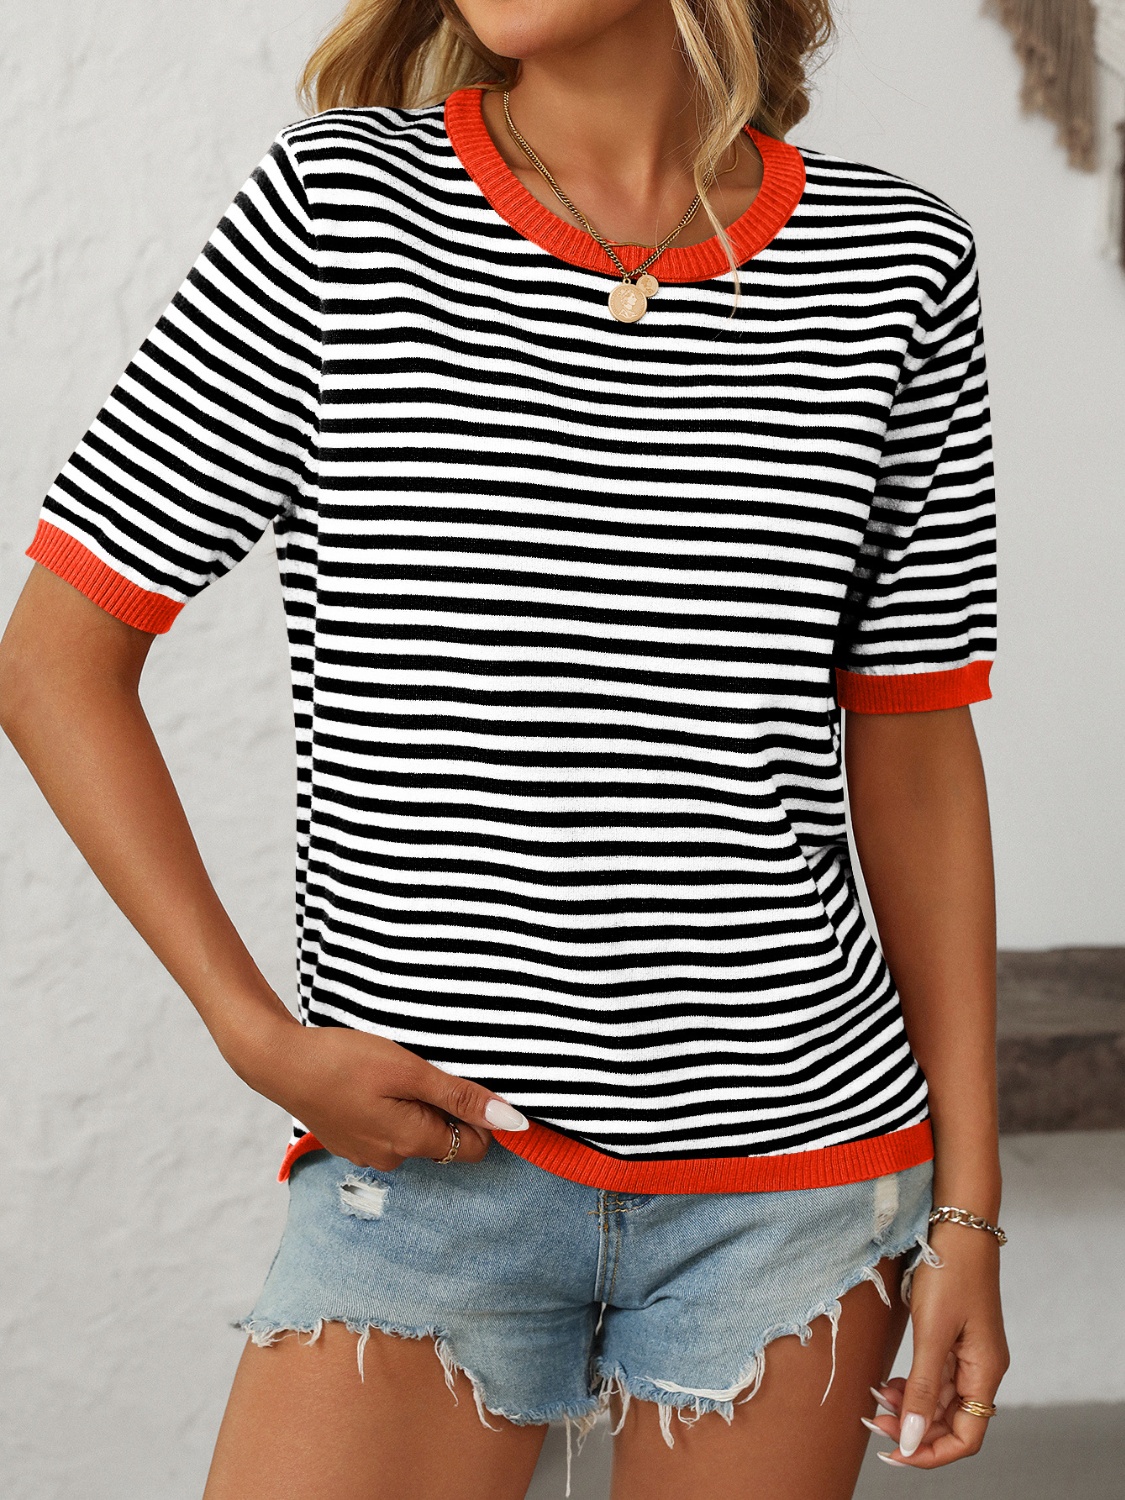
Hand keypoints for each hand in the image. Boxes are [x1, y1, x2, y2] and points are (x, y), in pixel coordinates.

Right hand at [234, 1016, 528, 1167]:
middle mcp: (392, 1159)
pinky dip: (390, 1107)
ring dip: (415, 1105)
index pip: (474, 1147)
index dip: (478, 1114)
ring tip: (392, 1073)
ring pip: (415, 1133)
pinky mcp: (350, 1141)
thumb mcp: (409, 1070)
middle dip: (444, 1107)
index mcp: (411, 1143)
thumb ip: (461, 1096)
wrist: (279, 1063)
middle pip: (445, 1140)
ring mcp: (367, 1153)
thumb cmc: (344, 1061)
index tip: (459, 1080)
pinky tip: (371, 1082)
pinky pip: (388, 1129)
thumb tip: (513, 1122)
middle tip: (422, 1070)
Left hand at [868, 1221, 1008, 1467]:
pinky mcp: (953, 1337)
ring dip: (908, 1408)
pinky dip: (911, 1386)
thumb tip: (913, 1439)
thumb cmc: (949, 1271)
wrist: (956, 1224)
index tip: (893, 1450)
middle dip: (913, 1429)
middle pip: (950, 1422)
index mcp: (985, 1371)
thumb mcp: (931, 1332)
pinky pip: (934, 1377)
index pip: (966, 1438)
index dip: (931, 1453)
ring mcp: (968, 1353)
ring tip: (876, 1401)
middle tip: (873, 1421)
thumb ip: (922, 1388)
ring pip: (939, 1401)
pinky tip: (888, 1383)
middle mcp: (981, 1368)